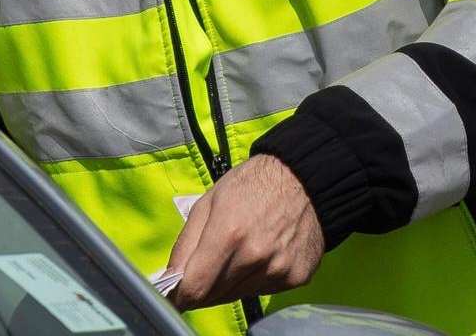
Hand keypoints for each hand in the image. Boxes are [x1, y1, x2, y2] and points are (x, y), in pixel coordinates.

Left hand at [166, 154, 322, 309]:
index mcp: (228, 233)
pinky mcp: (296, 277)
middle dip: (204, 287)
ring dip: (230, 283)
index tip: (177, 292)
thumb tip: (171, 278)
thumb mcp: (208, 202)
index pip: (196, 288)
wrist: (304, 178)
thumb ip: (186, 243)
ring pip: (238, 295)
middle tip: (209, 265)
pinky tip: (261, 255)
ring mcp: (278, 269)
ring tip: (238, 253)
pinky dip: (255, 279)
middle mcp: (255, 256)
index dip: (182, 294)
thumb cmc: (251, 184)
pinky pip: (263, 290)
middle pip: (215, 296)